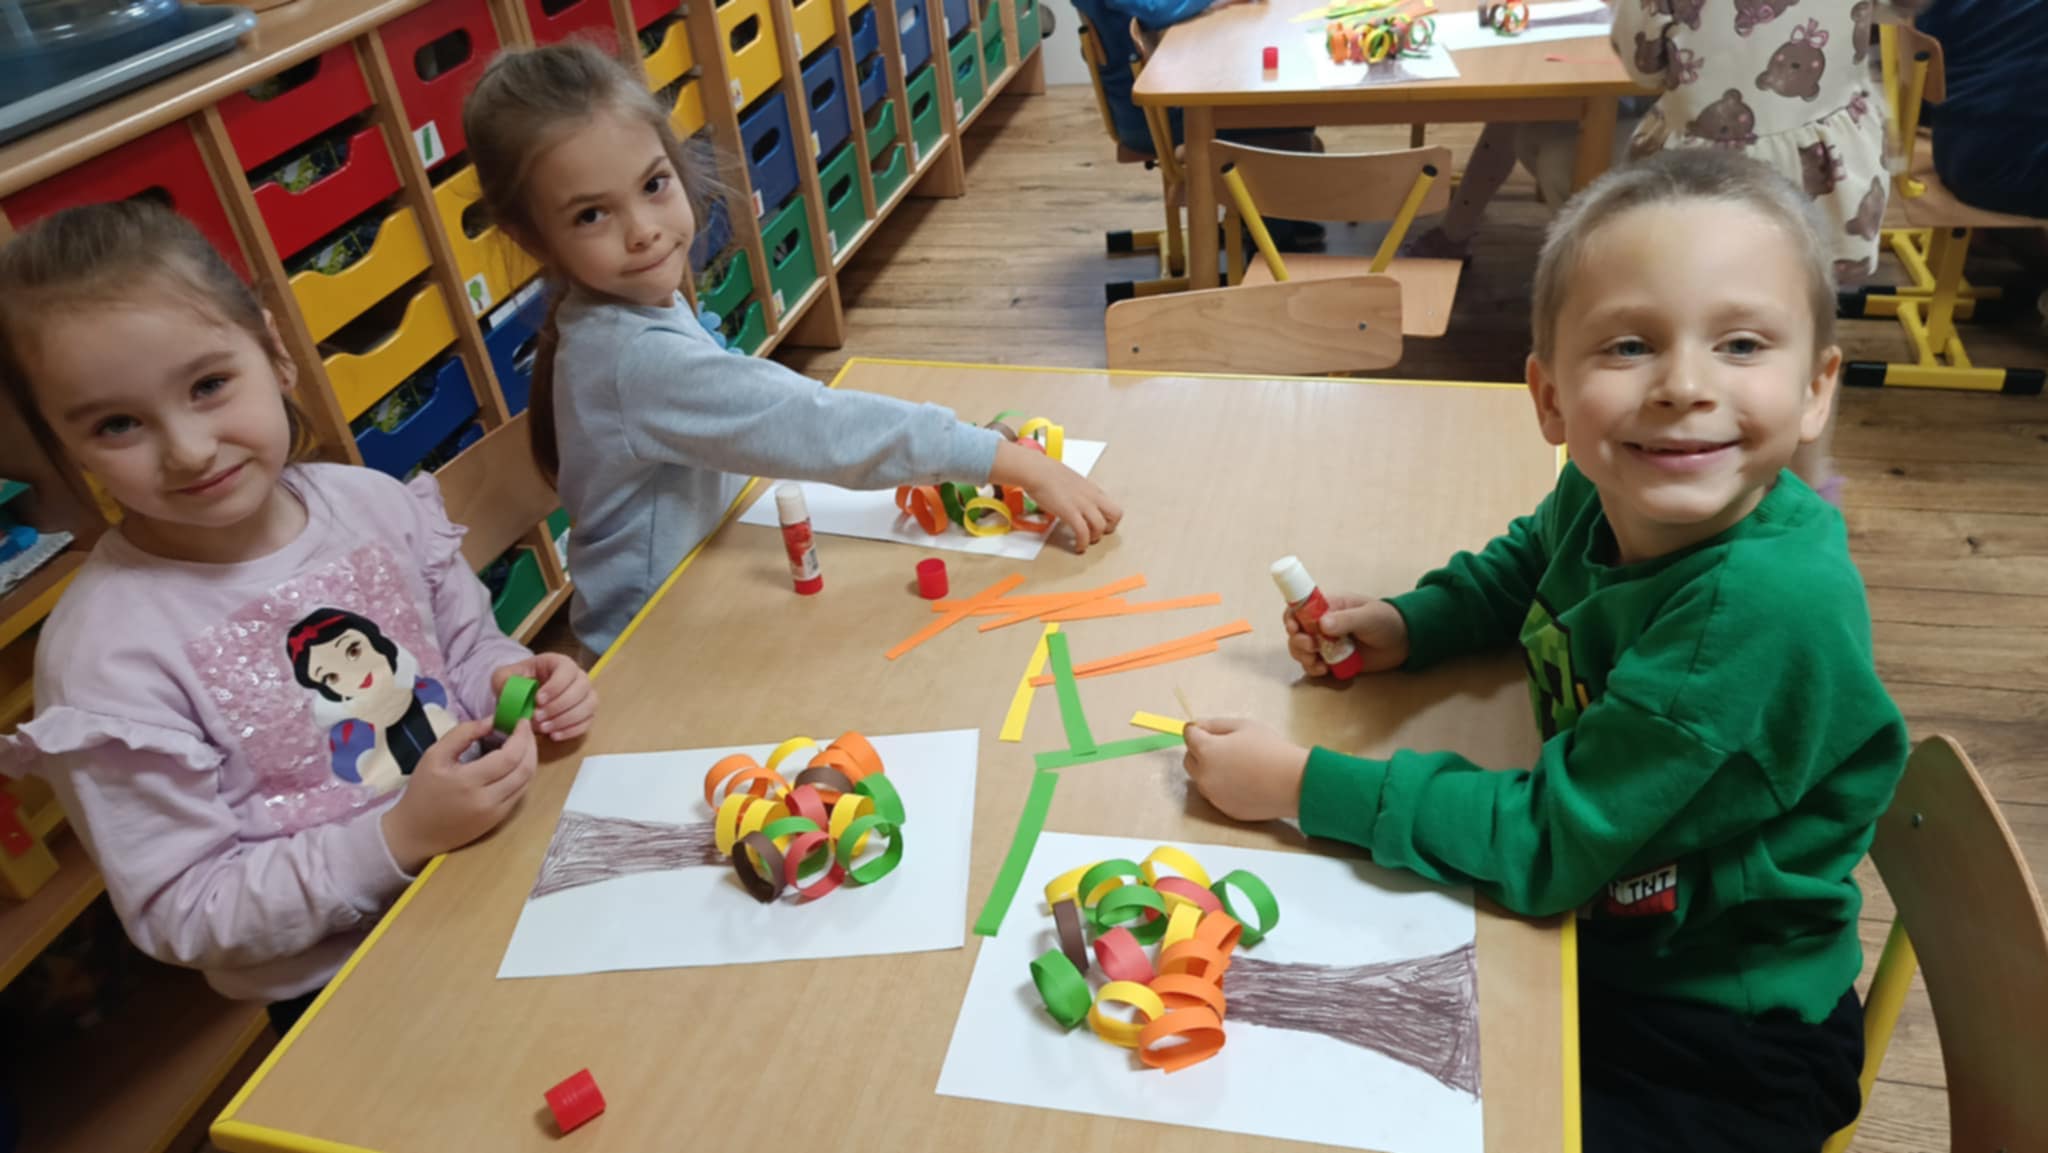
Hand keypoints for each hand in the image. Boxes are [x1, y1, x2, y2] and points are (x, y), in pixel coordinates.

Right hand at [380, 718, 537, 872]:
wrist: (416, 832)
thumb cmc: (423, 790)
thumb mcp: (434, 755)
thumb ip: (463, 733)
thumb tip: (492, 720)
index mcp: (468, 782)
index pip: (510, 757)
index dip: (521, 736)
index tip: (521, 720)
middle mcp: (487, 800)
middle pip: (525, 769)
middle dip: (531, 745)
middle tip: (526, 728)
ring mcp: (495, 813)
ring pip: (527, 782)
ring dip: (531, 759)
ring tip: (525, 742)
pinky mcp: (498, 820)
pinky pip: (520, 793)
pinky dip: (524, 774)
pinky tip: (518, 761)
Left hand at [492, 654, 597, 740]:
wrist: (525, 695)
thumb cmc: (518, 682)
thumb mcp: (504, 677)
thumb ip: (503, 680)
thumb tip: (508, 690)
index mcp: (559, 663)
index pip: (567, 670)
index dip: (556, 686)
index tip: (538, 699)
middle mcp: (578, 677)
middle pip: (581, 689)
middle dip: (559, 706)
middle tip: (537, 717)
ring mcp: (585, 695)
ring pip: (588, 706)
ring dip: (566, 720)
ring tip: (544, 728)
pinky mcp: (586, 713)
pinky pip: (587, 722)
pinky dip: (572, 731)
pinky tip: (554, 735)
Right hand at [991, 440, 1122, 554]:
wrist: (1037, 471)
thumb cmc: (1047, 472)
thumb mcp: (1070, 481)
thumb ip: (1077, 492)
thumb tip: (1072, 500)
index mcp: (1092, 489)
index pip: (1112, 506)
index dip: (1108, 519)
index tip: (1097, 525)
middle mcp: (1091, 496)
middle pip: (1116, 515)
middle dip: (1108, 528)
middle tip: (1095, 533)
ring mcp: (1082, 505)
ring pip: (1101, 526)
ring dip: (1094, 538)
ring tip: (1084, 542)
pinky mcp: (1070, 513)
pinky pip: (1083, 533)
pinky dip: (1082, 543)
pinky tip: (1076, 546)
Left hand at [1181, 718, 1309, 822]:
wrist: (1293, 783)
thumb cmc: (1271, 750)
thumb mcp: (1244, 726)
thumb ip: (1215, 725)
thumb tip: (1198, 726)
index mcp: (1207, 751)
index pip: (1188, 735)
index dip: (1197, 730)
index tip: (1207, 730)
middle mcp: (1204, 775)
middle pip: (1189, 760)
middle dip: (1199, 751)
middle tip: (1223, 747)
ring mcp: (1213, 796)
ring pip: (1201, 779)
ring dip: (1210, 770)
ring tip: (1237, 765)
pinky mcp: (1225, 810)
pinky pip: (1216, 795)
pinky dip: (1222, 787)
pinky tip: (1243, 782)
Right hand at [1282, 595, 1409, 676]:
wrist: (1404, 642)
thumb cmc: (1386, 620)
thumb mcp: (1368, 616)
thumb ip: (1346, 619)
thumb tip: (1322, 624)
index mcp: (1328, 607)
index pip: (1300, 608)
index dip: (1291, 616)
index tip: (1293, 627)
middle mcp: (1322, 625)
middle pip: (1296, 632)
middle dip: (1297, 640)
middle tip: (1311, 646)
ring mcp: (1327, 644)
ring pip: (1301, 650)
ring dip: (1303, 656)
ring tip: (1316, 661)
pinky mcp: (1333, 661)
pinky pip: (1314, 665)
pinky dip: (1313, 668)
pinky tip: (1323, 669)